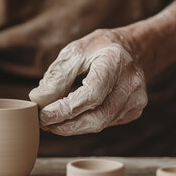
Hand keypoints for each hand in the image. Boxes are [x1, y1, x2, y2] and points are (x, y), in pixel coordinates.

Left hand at [29, 29, 146, 134]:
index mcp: (115, 61)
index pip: (91, 94)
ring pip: (100, 124)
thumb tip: (38, 100)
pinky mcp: (134, 110)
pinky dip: (85, 122)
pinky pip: (105, 123)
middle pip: (97, 117)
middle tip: (43, 123)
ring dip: (73, 126)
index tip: (43, 115)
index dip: (65, 109)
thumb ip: (57, 76)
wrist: (131, 49)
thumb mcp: (75, 52)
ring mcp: (136, 99)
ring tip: (52, 121)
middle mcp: (131, 82)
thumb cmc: (99, 49)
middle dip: (66, 125)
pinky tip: (72, 116)